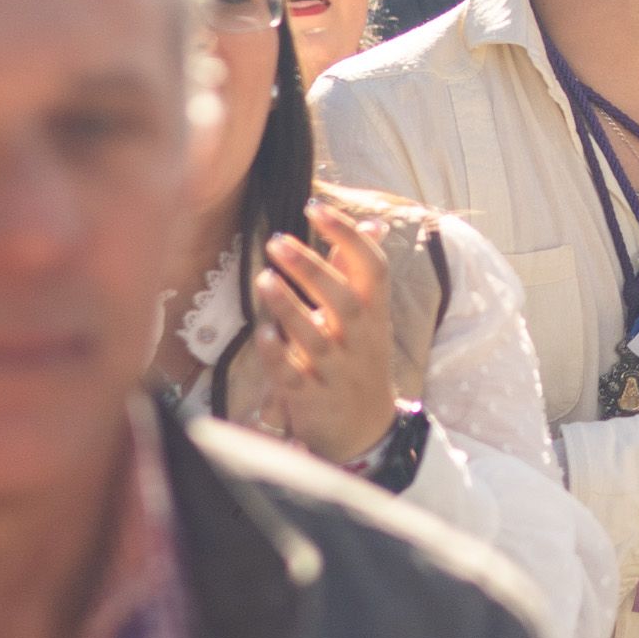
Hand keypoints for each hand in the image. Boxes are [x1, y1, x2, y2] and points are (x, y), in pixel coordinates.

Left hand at [226, 203, 401, 468]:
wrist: (366, 431)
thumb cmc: (360, 360)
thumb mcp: (370, 318)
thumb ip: (360, 272)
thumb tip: (374, 222)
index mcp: (376, 314)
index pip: (373, 266)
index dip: (347, 233)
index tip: (315, 206)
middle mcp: (360, 340)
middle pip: (343, 298)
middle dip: (311, 267)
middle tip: (276, 240)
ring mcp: (337, 371)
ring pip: (316, 336)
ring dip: (289, 306)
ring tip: (263, 278)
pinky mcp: (312, 399)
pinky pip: (293, 375)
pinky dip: (277, 354)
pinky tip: (262, 333)